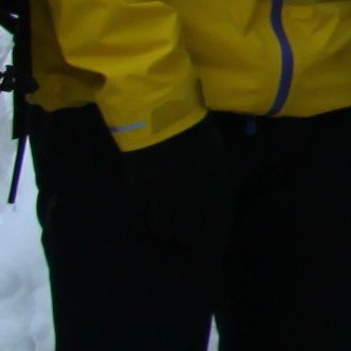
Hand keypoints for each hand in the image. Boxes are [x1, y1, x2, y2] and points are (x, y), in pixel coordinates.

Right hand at [112, 119, 232, 265]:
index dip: (211, 237)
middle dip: (186, 236)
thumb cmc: (190, 124)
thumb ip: (215, 175)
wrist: (156, 104)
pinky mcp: (135, 184)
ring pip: (161, 228)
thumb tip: (216, 202)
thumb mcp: (213, 147)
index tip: (208, 246)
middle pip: (186, 231)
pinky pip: (137, 216)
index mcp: (210, 176)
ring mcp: (158, 187)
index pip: (213, 220)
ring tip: (164, 225)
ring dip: (164, 230)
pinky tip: (145, 218)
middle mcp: (186, 187)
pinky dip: (141, 222)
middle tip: (183, 235)